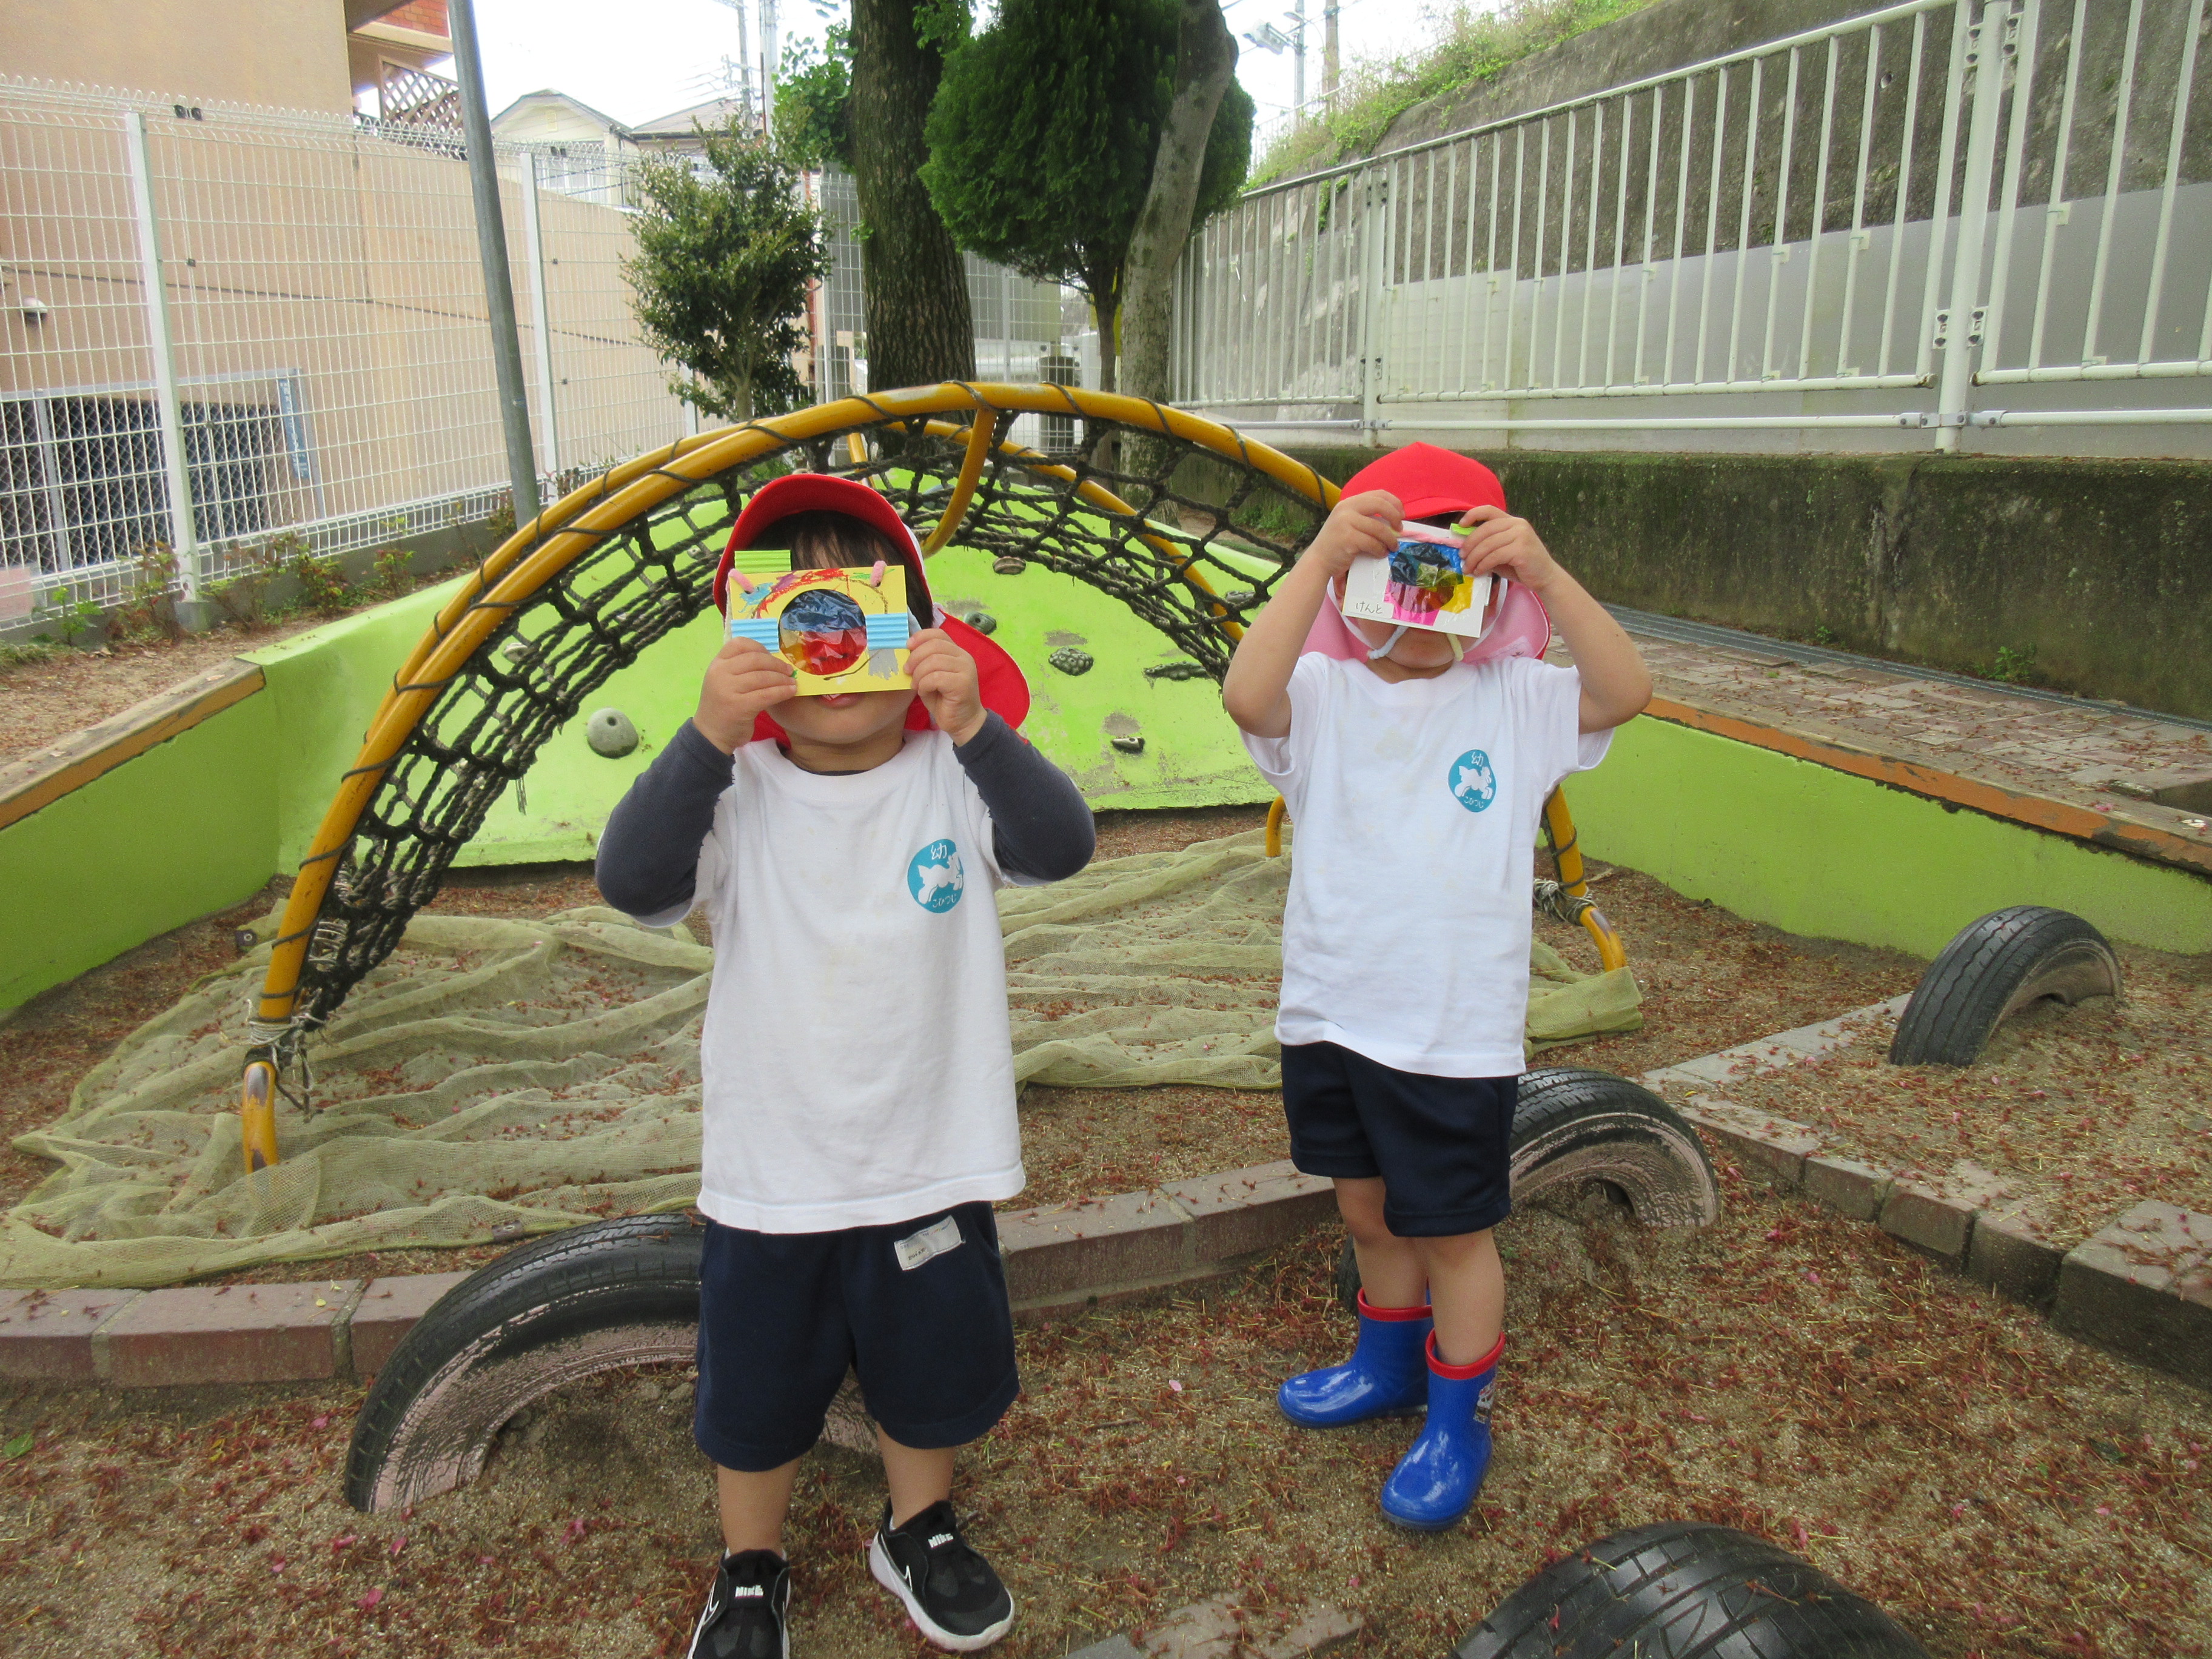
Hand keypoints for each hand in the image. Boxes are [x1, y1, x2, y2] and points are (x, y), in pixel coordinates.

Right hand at [692, 636, 795, 751]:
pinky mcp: (740, 706)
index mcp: (717, 664)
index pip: (739, 644)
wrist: (711, 734)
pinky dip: (782, 692)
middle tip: (788, 670)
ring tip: (792, 682)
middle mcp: (720, 673)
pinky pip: (767, 694)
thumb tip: (771, 658)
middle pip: (755, 659)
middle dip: (776, 664)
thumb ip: (739, 668)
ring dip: (782, 679)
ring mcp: (728, 690)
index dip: (759, 647)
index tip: (771, 655)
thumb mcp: (723, 681)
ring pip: (763, 677)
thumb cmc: (722, 705)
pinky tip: (791, 691)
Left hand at [905, 627, 985, 743]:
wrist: (963, 722)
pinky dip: (924, 684)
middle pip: (934, 645)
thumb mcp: (931, 677)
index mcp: (957, 653)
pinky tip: (924, 692)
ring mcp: (966, 670)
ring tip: (916, 685)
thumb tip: (906, 652)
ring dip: (919, 674)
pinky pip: (936, 677)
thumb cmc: (945, 700)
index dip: (920, 637)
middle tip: (907, 671)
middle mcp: (964, 657)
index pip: (938, 634)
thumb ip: (924, 662)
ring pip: (933, 661)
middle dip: (915, 657)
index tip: (907, 647)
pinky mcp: (963, 684)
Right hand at [1300, 490, 1401, 580]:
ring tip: (1392, 547)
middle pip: (1380, 505)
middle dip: (1395, 517)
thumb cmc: (1337, 544)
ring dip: (1390, 539)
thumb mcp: (1349, 522)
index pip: (1378, 494)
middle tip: (1400, 529)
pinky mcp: (1347, 538)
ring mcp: (1345, 522)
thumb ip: (1366, 516)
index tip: (1402, 514)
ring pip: (1379, 528)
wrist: (1318, 561)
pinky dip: (1380, 550)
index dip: (1394, 502)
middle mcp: (1346, 509)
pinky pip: (1373, 543)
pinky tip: (1381, 553)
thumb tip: (1395, 519)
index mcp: (1349, 502)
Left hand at [1453, 505, 1562, 592]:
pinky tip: (1479, 571)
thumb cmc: (1522, 565)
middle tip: (1461, 556)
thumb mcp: (1503, 551)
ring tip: (1468, 568)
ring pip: (1488, 544)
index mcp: (1513, 521)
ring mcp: (1521, 536)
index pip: (1490, 510)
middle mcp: (1518, 525)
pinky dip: (1483, 565)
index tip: (1460, 525)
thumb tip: (1464, 548)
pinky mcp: (1522, 550)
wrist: (1545, 577)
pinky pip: (1495, 556)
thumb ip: (1488, 546)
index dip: (1473, 515)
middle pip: (1485, 529)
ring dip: (1474, 558)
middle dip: (1470, 544)